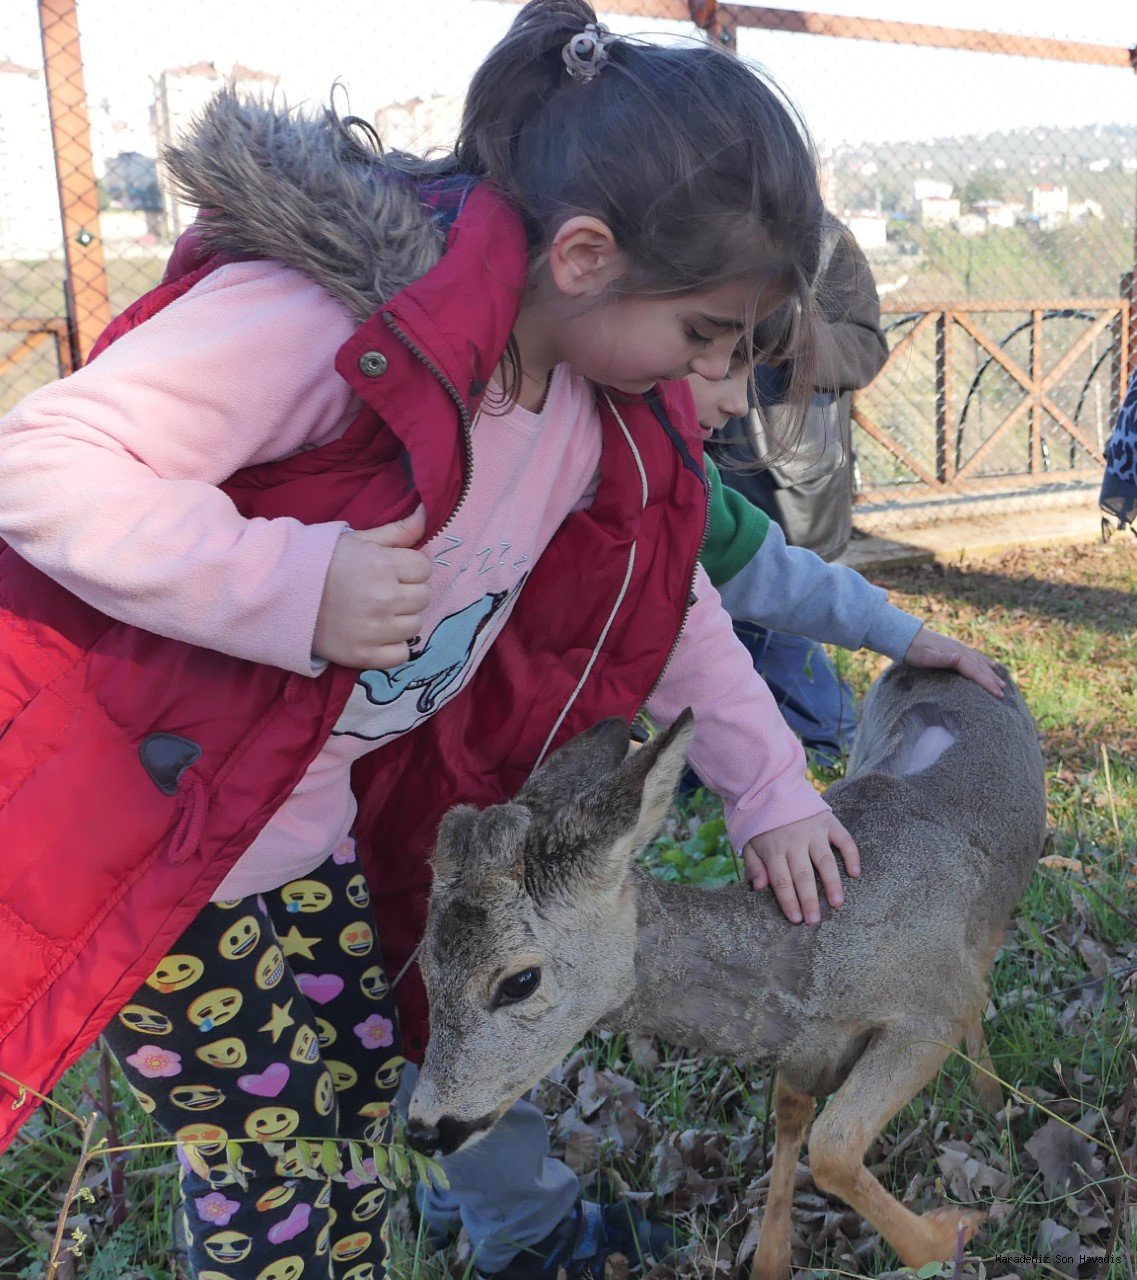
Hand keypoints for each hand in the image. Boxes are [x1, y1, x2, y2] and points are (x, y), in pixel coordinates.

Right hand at [313, 504, 431, 668]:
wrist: (281, 594)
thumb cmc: (322, 563)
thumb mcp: (358, 540)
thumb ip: (396, 531)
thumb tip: (425, 514)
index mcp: (382, 564)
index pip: (424, 568)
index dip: (410, 568)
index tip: (391, 571)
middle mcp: (383, 597)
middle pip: (423, 597)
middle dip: (407, 592)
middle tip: (382, 591)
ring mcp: (374, 629)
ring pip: (414, 626)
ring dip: (400, 620)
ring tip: (375, 612)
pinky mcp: (363, 655)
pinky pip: (401, 654)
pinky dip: (391, 647)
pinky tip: (374, 634)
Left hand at [744, 811, 858, 924]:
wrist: (771, 785)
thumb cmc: (761, 821)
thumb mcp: (748, 842)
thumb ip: (754, 865)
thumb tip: (758, 887)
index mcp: (773, 849)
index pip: (782, 880)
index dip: (789, 901)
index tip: (796, 919)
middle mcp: (794, 841)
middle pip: (803, 875)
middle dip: (809, 899)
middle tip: (815, 920)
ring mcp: (813, 831)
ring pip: (825, 860)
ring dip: (832, 883)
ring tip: (837, 903)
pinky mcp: (828, 821)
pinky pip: (843, 839)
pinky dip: (851, 855)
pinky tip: (855, 873)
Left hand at [902, 626, 1004, 697]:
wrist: (906, 636)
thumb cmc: (913, 651)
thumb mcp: (923, 657)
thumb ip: (941, 659)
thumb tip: (960, 657)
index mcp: (955, 655)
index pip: (975, 671)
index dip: (987, 683)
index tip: (998, 695)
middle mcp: (960, 650)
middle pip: (980, 668)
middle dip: (992, 681)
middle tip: (1003, 695)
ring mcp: (958, 648)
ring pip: (979, 662)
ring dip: (991, 673)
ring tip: (1002, 684)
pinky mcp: (955, 648)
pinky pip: (975, 656)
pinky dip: (985, 662)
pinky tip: (991, 665)